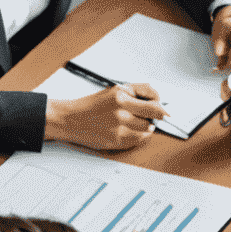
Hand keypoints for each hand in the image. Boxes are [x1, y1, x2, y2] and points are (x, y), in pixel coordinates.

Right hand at [44, 84, 163, 149]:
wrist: (70, 120)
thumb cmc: (91, 105)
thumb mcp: (113, 90)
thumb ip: (136, 91)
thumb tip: (158, 98)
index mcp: (120, 95)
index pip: (154, 102)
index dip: (160, 106)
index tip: (160, 108)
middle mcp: (121, 111)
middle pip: (154, 116)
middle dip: (154, 116)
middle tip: (149, 116)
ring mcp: (119, 127)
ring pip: (148, 129)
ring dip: (145, 127)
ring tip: (133, 123)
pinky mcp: (117, 141)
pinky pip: (139, 140)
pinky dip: (138, 136)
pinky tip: (128, 131)